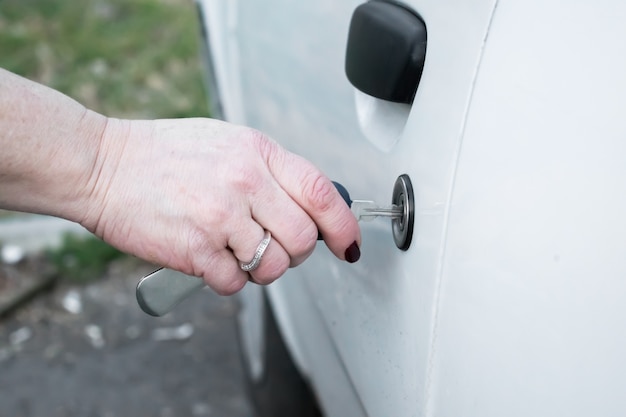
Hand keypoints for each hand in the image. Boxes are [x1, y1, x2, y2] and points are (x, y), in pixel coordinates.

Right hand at [80, 117, 360, 294]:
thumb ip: (271, 173)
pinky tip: (208, 257)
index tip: (347, 243)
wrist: (103, 164)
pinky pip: (235, 283)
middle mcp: (245, 182)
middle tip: (274, 247)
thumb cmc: (165, 154)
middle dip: (295, 252)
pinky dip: (227, 279)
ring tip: (234, 251)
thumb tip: (311, 206)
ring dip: (260, 268)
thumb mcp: (229, 144)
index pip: (322, 192)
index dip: (343, 224)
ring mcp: (221, 216)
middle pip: (303, 239)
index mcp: (258, 153)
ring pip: (273, 266)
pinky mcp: (196, 248)